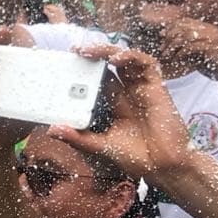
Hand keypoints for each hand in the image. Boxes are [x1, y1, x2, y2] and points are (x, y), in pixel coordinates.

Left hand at [45, 46, 192, 180]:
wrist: (165, 168)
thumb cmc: (137, 158)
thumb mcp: (100, 146)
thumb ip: (78, 138)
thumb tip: (52, 130)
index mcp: (113, 105)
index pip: (96, 80)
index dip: (83, 70)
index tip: (65, 64)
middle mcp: (127, 94)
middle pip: (108, 66)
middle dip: (92, 54)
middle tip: (74, 49)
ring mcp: (141, 89)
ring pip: (125, 59)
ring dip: (107, 50)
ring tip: (89, 50)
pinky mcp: (157, 88)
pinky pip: (147, 65)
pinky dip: (131, 57)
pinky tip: (116, 59)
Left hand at [159, 18, 217, 88]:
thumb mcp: (201, 54)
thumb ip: (189, 47)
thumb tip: (169, 45)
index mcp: (209, 29)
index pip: (186, 22)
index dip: (172, 27)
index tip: (162, 35)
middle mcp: (211, 31)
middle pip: (183, 27)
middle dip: (170, 37)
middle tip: (162, 49)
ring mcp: (213, 38)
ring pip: (185, 35)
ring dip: (173, 46)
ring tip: (167, 55)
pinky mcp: (213, 48)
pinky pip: (191, 47)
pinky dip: (181, 53)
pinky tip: (177, 59)